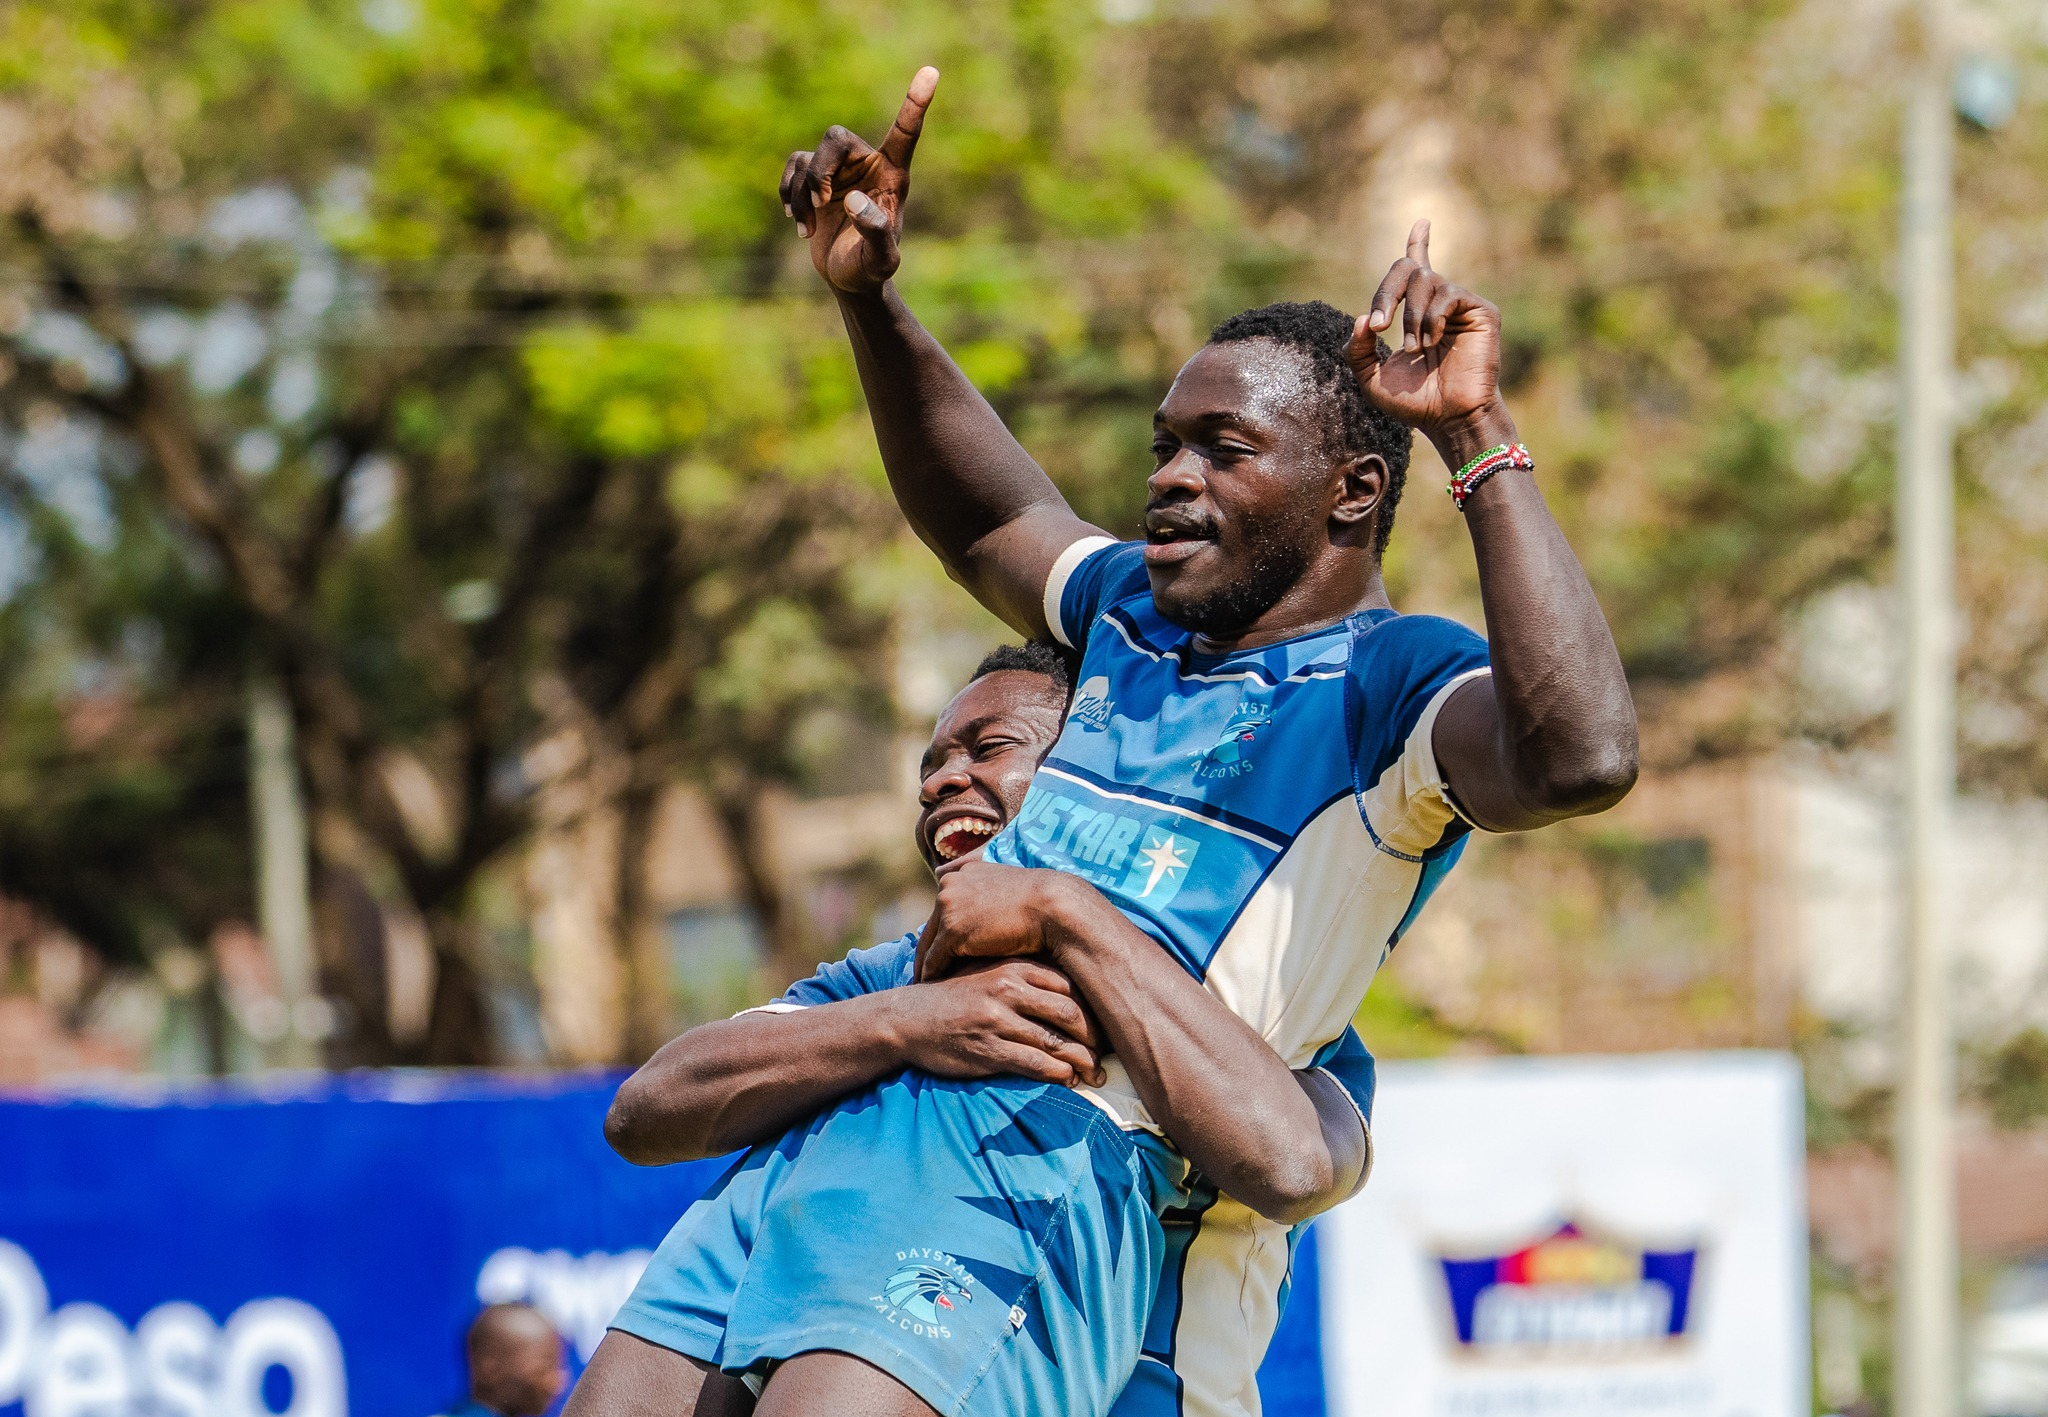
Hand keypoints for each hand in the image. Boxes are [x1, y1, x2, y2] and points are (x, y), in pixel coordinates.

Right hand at [777, 67, 937, 295]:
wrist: (849, 279)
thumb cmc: (871, 269)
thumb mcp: (881, 260)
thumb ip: (875, 231)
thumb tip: (854, 199)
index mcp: (893, 175)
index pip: (905, 133)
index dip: (915, 103)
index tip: (931, 71)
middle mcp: (866, 164)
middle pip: (835, 137)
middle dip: (819, 170)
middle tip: (819, 203)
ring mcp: (838, 170)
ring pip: (808, 158)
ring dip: (801, 195)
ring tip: (809, 229)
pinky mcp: (813, 179)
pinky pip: (792, 168)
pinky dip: (787, 195)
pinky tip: (797, 222)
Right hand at [899, 959, 1107, 1086]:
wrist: (909, 1019)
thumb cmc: (956, 998)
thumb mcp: (990, 974)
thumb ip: (1026, 978)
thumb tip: (1072, 993)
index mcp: (1014, 967)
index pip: (1071, 985)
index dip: (1095, 1007)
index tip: (1107, 1025)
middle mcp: (1009, 990)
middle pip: (1071, 1013)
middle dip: (1096, 1037)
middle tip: (1109, 1053)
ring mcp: (999, 1020)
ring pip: (1057, 1042)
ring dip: (1083, 1062)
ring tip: (1098, 1075)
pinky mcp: (989, 1050)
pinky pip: (1036, 1064)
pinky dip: (1059, 1075)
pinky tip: (1069, 1080)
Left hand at [914, 860, 1071, 982]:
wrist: (1056, 908)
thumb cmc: (1043, 905)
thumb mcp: (1012, 892)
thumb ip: (992, 897)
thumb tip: (990, 918)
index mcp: (964, 873)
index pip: (944, 907)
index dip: (941, 931)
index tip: (937, 951)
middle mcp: (950, 885)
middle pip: (931, 926)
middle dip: (928, 950)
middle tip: (921, 974)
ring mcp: (948, 907)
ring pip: (928, 944)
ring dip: (925, 967)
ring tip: (925, 987)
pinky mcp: (952, 931)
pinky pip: (935, 960)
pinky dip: (932, 977)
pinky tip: (934, 992)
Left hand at [1349, 219, 1514, 464]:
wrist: (1447, 418)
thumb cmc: (1413, 402)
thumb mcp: (1370, 377)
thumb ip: (1356, 349)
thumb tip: (1361, 319)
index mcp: (1416, 313)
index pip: (1416, 267)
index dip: (1419, 243)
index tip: (1423, 220)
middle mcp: (1439, 303)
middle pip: (1407, 268)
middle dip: (1386, 294)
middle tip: (1379, 326)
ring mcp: (1461, 305)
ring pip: (1425, 282)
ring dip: (1411, 318)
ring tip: (1416, 350)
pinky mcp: (1482, 311)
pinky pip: (1448, 295)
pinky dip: (1432, 319)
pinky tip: (1434, 342)